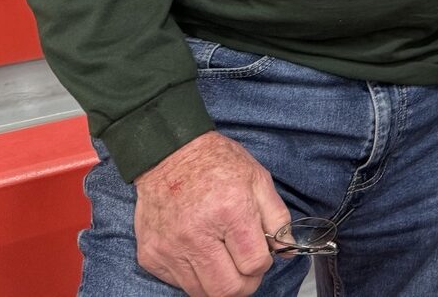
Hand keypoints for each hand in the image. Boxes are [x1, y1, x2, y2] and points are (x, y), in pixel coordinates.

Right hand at [133, 131, 289, 296]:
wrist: (169, 154)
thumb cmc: (217, 164)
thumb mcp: (258, 179)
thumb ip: (277, 218)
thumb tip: (286, 250)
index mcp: (230, 212)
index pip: (254, 265)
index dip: (263, 264)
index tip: (260, 254)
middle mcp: (197, 235)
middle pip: (227, 290)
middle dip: (244, 285)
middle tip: (245, 270)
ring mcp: (170, 249)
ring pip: (201, 293)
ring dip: (218, 283)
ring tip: (223, 261)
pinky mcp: (151, 256)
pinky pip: (178, 283)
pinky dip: (194, 277)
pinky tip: (200, 254)